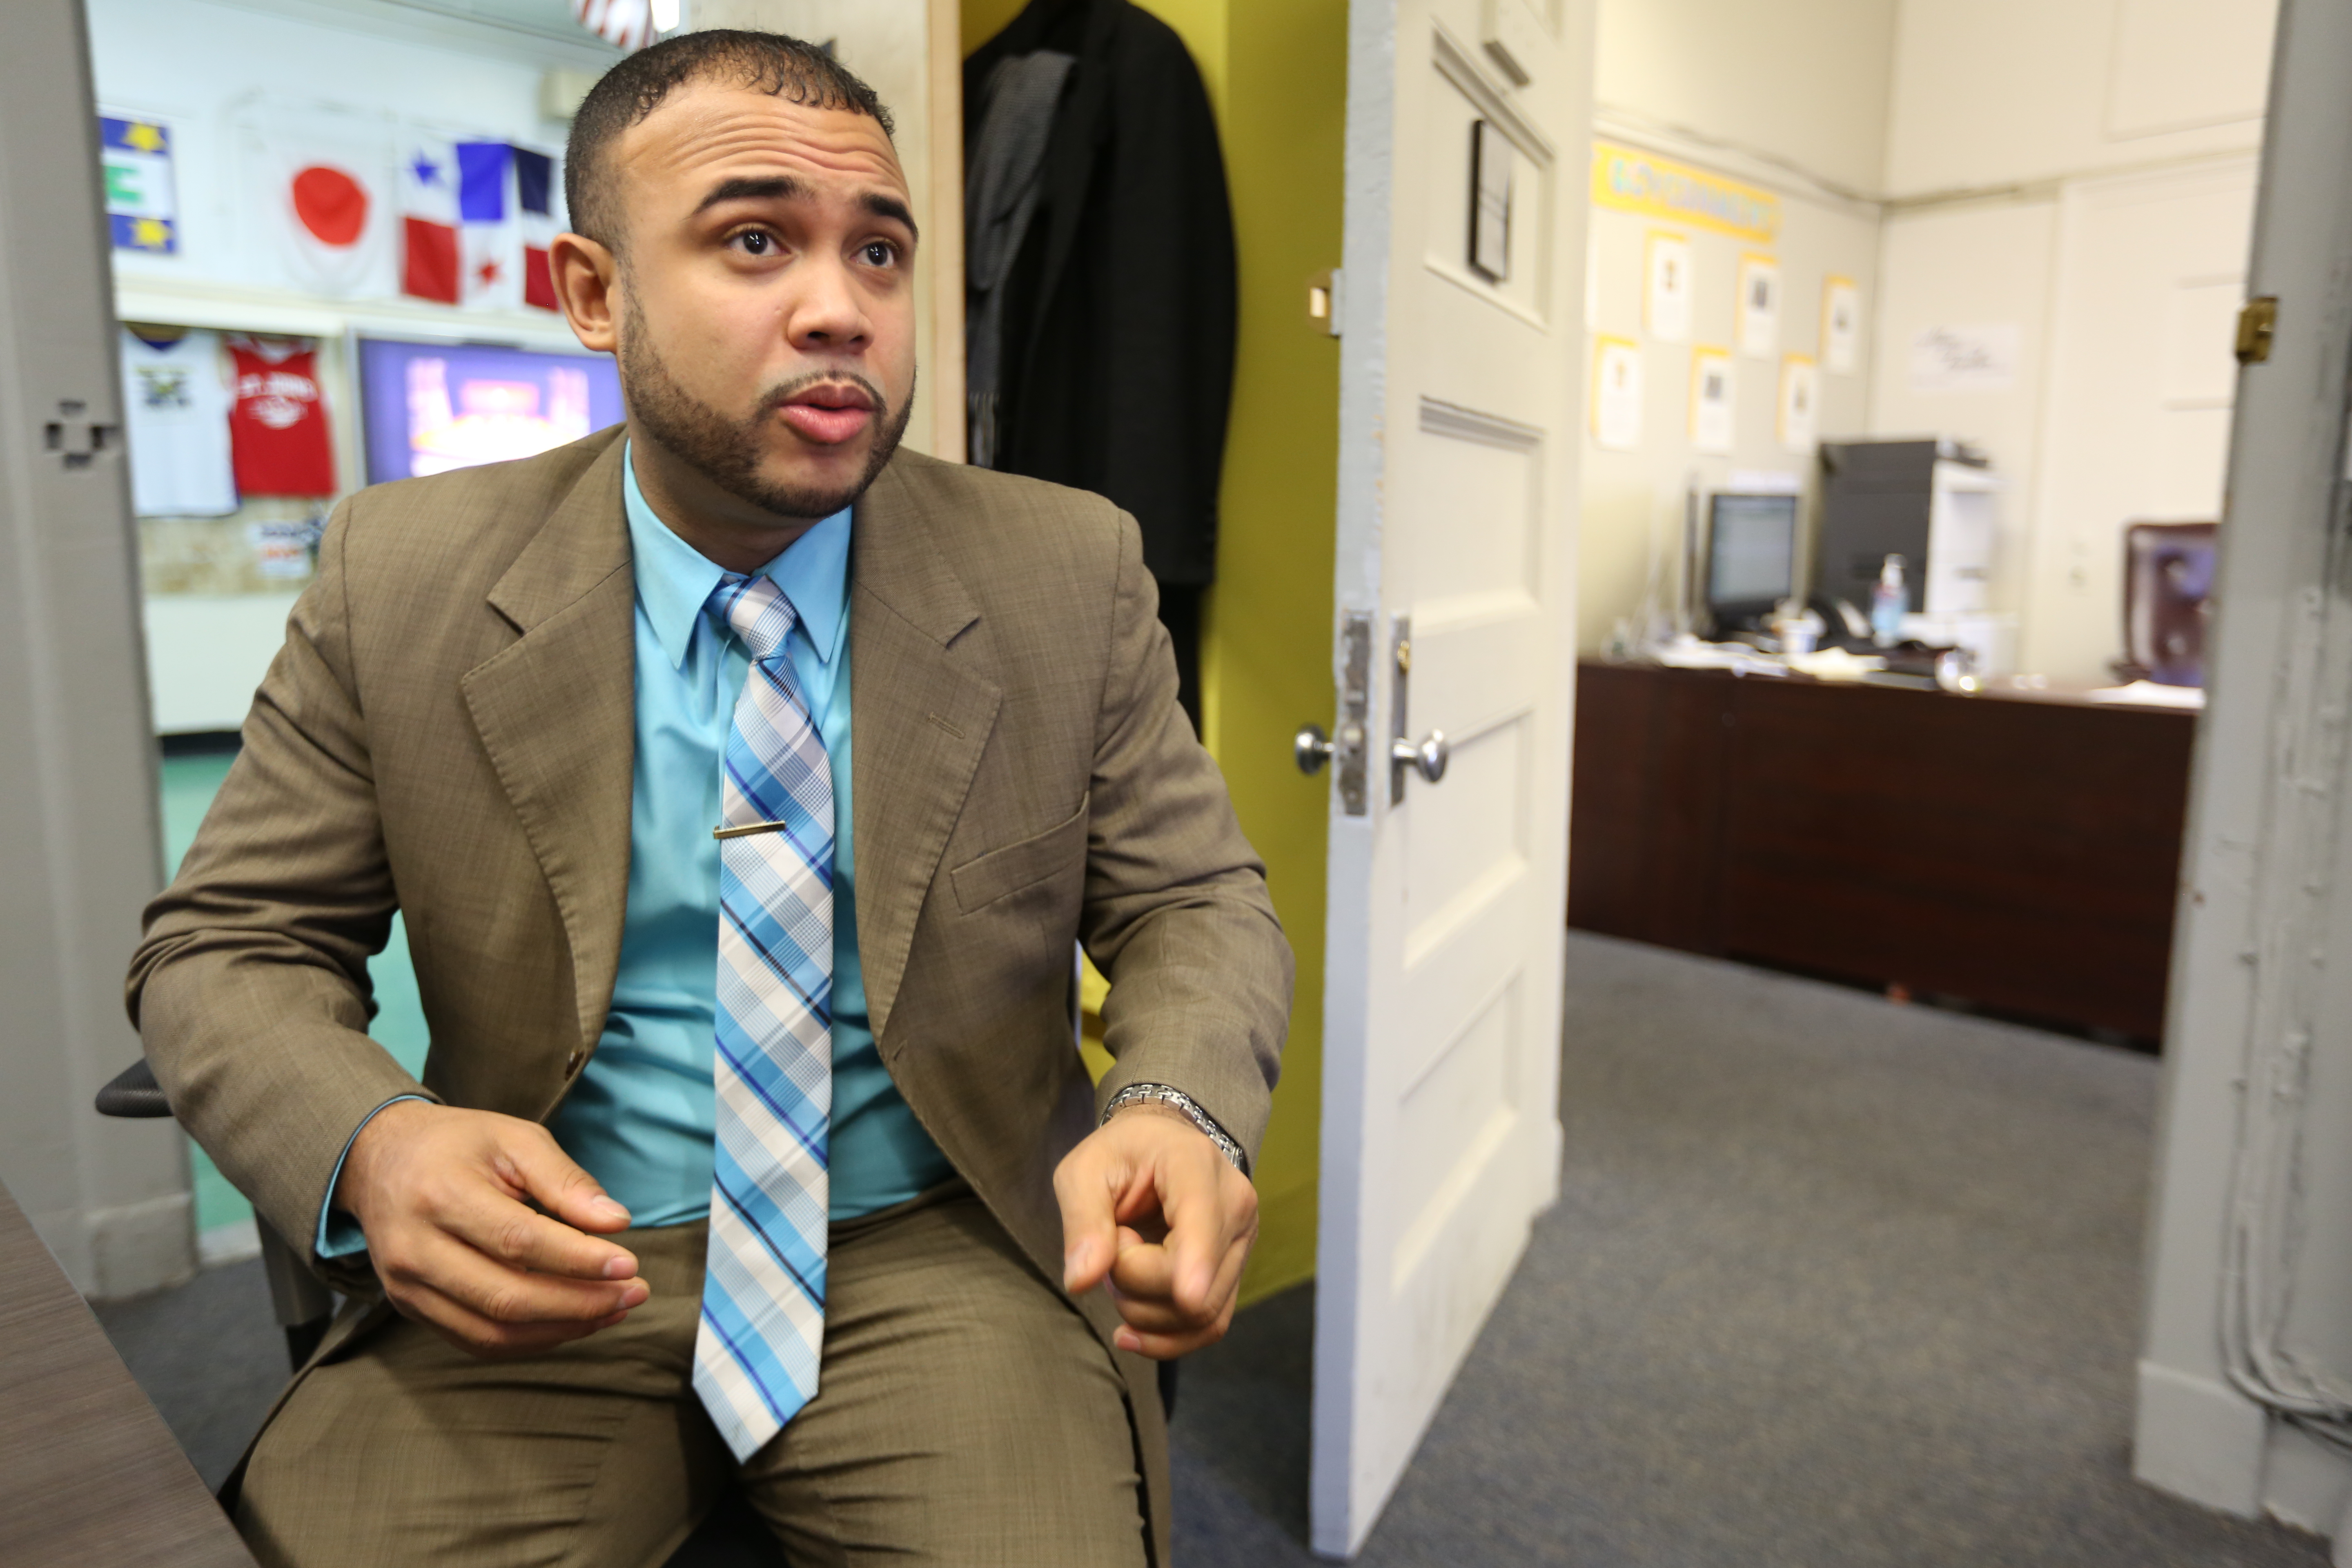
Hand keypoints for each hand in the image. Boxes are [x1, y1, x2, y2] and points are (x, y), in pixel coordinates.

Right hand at [333, 1100, 648, 1358]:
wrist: (380, 1160)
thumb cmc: (458, 1145)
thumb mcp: (514, 1140)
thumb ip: (565, 1181)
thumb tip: (616, 1223)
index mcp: (441, 1194)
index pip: (518, 1241)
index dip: (578, 1260)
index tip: (629, 1264)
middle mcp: (416, 1248)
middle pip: (506, 1297)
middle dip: (580, 1304)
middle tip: (633, 1293)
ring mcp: (407, 1286)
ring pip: (492, 1332)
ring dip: (561, 1329)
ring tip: (613, 1310)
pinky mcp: (410, 1308)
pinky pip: (475, 1342)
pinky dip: (531, 1340)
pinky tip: (573, 1321)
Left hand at [1054, 1100, 1257, 1357]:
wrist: (1161, 1147)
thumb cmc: (1121, 1155)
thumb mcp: (1084, 1172)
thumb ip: (1082, 1221)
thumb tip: (1082, 1282)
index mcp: (1195, 1166)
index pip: (1203, 1219)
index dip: (1197, 1261)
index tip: (1187, 1295)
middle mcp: (1234, 1206)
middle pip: (1192, 1282)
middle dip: (1132, 1281)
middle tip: (1113, 1240)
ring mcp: (1240, 1243)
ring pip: (1201, 1313)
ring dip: (1142, 1309)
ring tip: (1124, 1262)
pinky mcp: (1234, 1274)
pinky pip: (1209, 1327)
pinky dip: (1166, 1340)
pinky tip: (1129, 1334)